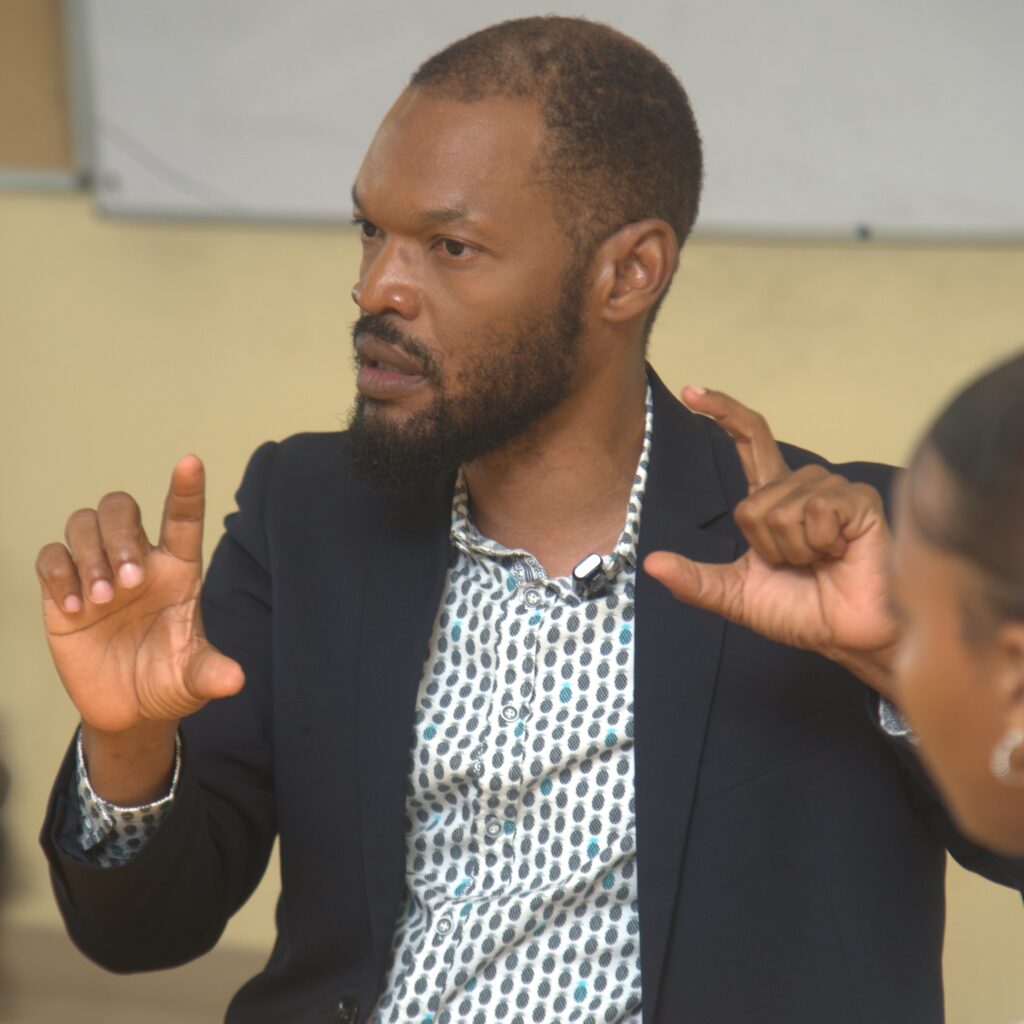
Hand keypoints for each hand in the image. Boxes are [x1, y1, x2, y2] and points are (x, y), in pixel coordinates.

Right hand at [36, 456, 243, 736]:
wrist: (128, 709)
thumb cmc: (168, 681)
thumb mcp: (193, 680)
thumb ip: (211, 674)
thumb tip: (235, 681)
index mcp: (178, 571)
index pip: (182, 518)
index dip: (186, 488)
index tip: (191, 462)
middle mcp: (138, 561)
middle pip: (121, 507)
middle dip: (120, 536)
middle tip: (128, 585)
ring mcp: (98, 571)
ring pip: (84, 523)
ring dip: (90, 555)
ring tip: (101, 600)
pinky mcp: (62, 590)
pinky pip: (51, 557)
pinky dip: (59, 574)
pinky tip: (73, 609)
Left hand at [644, 388, 899, 694]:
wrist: (847, 635)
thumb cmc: (801, 611)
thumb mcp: (735, 596)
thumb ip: (694, 581)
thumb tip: (651, 563)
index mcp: (773, 500)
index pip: (749, 440)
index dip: (723, 412)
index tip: (691, 392)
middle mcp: (802, 487)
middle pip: (754, 500)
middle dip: (766, 545)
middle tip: (796, 566)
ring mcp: (833, 491)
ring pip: (782, 508)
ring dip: (793, 549)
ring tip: (820, 562)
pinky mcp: (860, 502)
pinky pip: (815, 513)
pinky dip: (819, 544)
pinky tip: (840, 554)